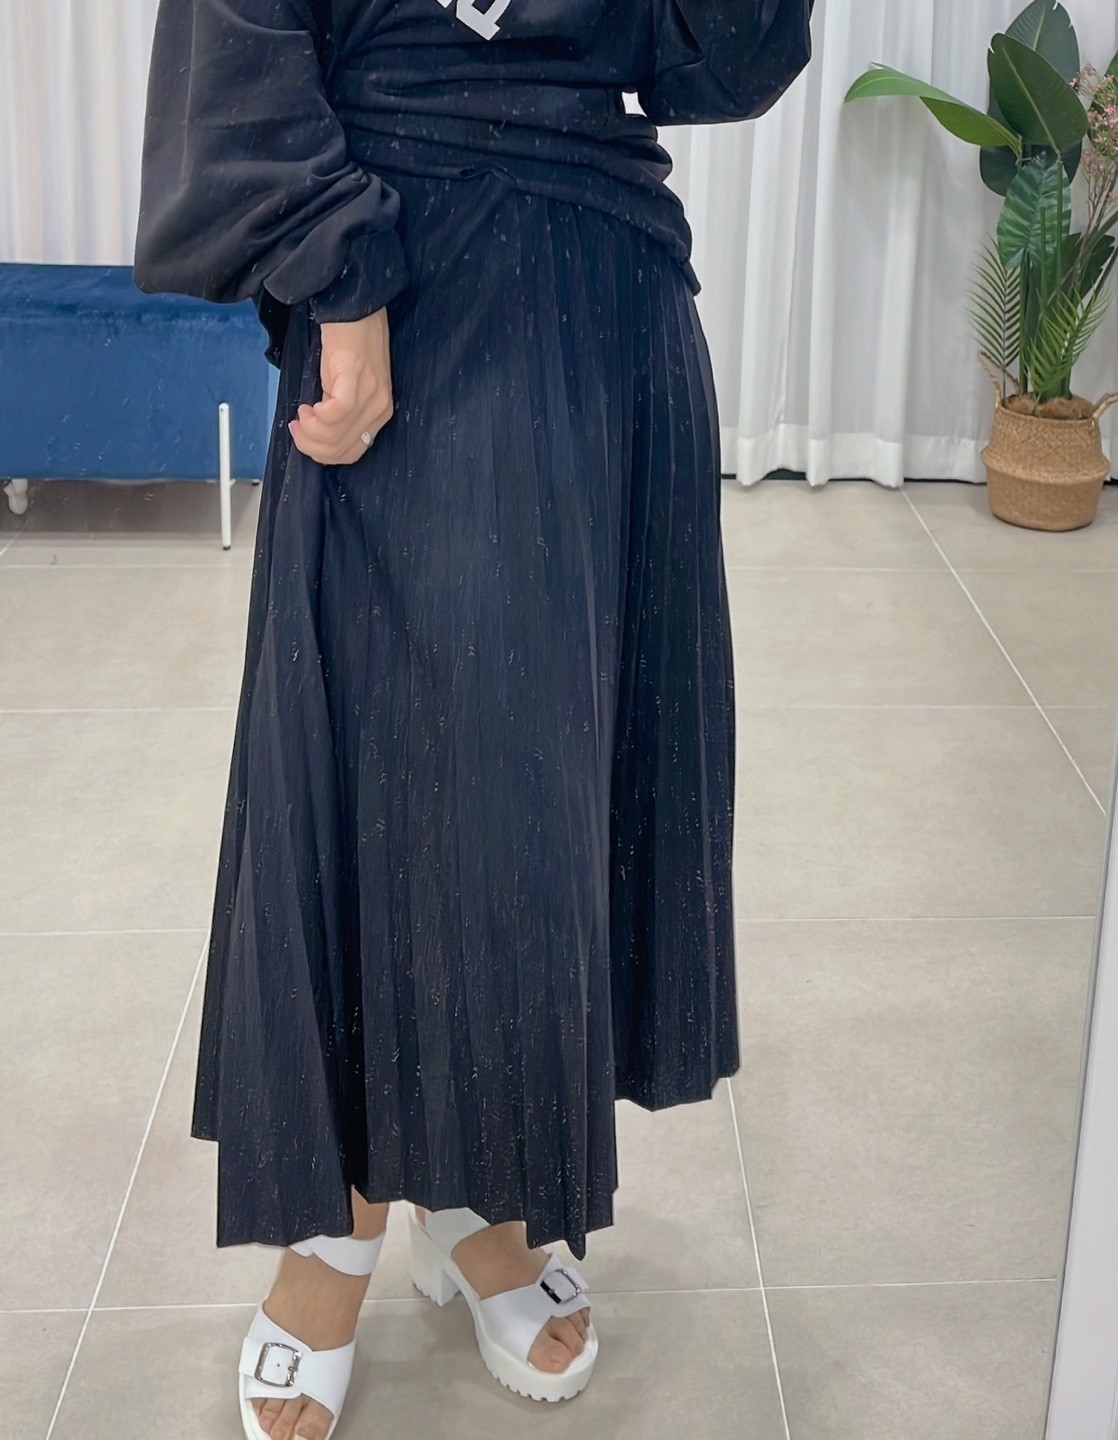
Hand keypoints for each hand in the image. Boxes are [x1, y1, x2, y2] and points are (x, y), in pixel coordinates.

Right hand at [289, 308, 393, 464]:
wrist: (355, 309)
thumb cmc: (350, 344)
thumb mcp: (350, 387)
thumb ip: (342, 412)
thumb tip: (318, 432)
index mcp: (380, 413)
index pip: (352, 452)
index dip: (322, 453)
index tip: (305, 437)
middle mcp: (379, 408)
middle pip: (340, 449)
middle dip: (310, 445)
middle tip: (297, 427)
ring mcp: (370, 395)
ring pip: (335, 436)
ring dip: (309, 431)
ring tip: (301, 415)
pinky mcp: (355, 379)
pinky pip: (337, 413)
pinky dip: (317, 417)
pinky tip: (307, 406)